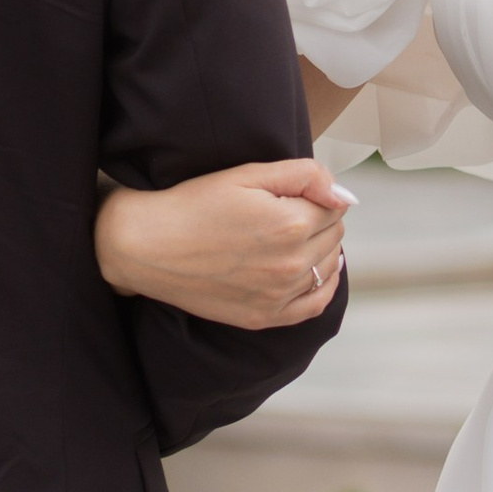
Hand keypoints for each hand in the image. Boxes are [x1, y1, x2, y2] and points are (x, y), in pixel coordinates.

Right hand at [96, 159, 350, 328]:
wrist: (148, 246)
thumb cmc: (194, 204)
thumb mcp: (247, 174)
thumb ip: (304, 177)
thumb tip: (344, 195)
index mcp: (289, 225)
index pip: (334, 207)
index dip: (317, 196)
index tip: (294, 193)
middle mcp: (290, 265)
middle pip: (335, 236)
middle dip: (321, 220)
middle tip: (288, 211)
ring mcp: (278, 296)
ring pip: (329, 267)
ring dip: (322, 249)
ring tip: (294, 237)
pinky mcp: (263, 317)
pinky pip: (315, 305)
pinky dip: (323, 286)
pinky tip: (315, 271)